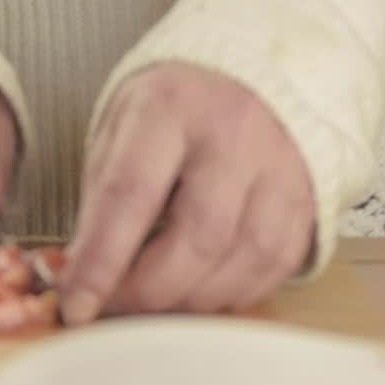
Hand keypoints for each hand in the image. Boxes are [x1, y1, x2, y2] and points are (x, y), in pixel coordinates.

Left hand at [59, 62, 314, 324]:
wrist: (249, 75)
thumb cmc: (172, 111)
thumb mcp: (121, 131)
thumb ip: (101, 202)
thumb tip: (81, 277)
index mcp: (171, 108)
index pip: (130, 195)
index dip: (101, 262)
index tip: (77, 307)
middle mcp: (234, 134)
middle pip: (196, 239)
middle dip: (147, 293)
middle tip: (114, 308)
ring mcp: (280, 167)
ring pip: (241, 260)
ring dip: (190, 299)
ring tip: (156, 300)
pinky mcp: (307, 199)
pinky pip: (273, 267)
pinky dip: (231, 293)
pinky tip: (201, 289)